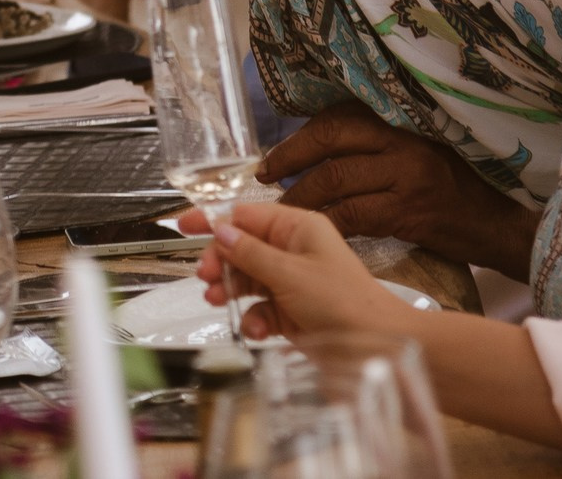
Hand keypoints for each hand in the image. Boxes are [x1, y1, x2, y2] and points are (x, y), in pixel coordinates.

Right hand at [182, 203, 410, 342]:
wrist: (377, 346)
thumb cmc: (344, 302)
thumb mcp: (290, 274)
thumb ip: (250, 253)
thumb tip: (219, 231)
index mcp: (298, 228)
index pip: (245, 215)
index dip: (213, 220)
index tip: (184, 225)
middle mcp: (293, 251)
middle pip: (241, 248)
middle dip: (221, 262)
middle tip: (206, 277)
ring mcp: (291, 282)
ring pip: (246, 279)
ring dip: (231, 291)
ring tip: (219, 301)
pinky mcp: (291, 311)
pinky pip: (259, 308)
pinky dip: (253, 318)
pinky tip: (256, 329)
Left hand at [258, 104, 540, 278]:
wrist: (499, 224)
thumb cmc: (455, 187)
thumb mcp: (419, 150)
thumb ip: (379, 143)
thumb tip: (318, 147)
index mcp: (402, 121)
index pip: (337, 118)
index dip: (300, 137)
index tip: (274, 156)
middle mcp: (403, 142)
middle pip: (330, 143)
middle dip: (289, 160)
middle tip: (264, 178)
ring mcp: (407, 176)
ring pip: (336, 181)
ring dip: (301, 197)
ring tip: (283, 211)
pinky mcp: (409, 212)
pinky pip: (354, 215)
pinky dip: (328, 223)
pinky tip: (315, 232)